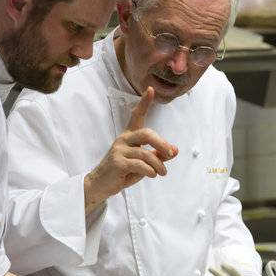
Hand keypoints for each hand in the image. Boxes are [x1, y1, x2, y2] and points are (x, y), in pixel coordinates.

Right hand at [85, 86, 177, 213]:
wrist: (101, 185)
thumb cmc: (123, 172)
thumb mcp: (143, 163)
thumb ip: (158, 155)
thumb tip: (175, 150)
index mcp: (129, 136)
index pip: (136, 116)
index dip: (144, 103)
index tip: (150, 90)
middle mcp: (124, 139)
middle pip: (147, 134)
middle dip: (162, 144)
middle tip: (171, 154)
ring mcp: (119, 150)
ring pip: (146, 154)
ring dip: (158, 165)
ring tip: (162, 172)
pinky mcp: (118, 162)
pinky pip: (140, 165)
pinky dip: (150, 171)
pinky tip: (152, 175)